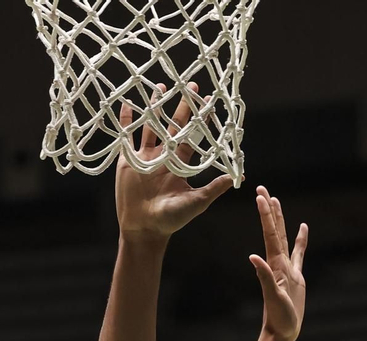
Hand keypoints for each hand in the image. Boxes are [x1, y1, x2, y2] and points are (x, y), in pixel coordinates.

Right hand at [114, 82, 234, 240]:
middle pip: (174, 126)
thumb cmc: (171, 219)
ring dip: (156, 107)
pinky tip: (126, 104)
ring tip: (160, 87)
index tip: (209, 101)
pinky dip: (126, 121)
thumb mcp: (196, 202)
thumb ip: (214, 188)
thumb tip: (239, 177)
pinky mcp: (128, 161)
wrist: (144, 229)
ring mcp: (146, 157)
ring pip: (151, 126)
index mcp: (180, 164)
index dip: (201, 120)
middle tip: (191, 85)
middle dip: (183, 106)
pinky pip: (127, 137)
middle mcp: (164, 157)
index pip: (193, 136)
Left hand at [249, 186, 307, 340]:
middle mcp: (279, 263)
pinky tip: (303, 228)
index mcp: (275, 265)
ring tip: (277, 200)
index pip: (270, 234)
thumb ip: (264, 277)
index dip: (266, 215)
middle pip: (275, 230)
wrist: (282, 332)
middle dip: (269, 210)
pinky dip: (301, 239)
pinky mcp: (296, 276)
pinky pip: (299, 252)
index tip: (260, 196)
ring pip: (285, 237)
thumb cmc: (278, 318)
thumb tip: (253, 257)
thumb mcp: (273, 297)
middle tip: (263, 189)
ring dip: (281, 219)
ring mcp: (288, 268)